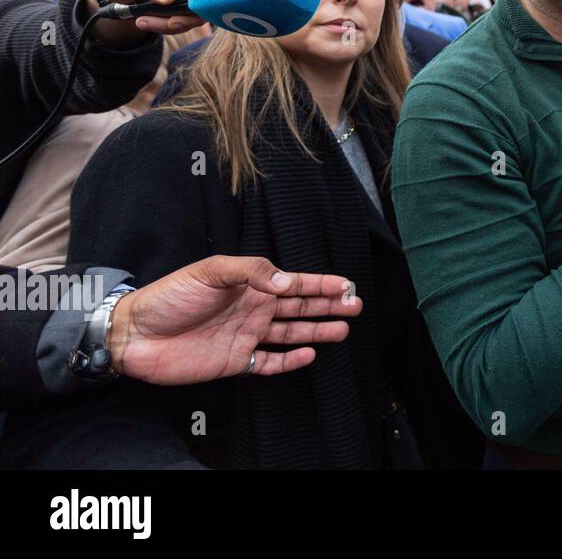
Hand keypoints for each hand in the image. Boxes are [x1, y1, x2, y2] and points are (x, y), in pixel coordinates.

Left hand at [107, 256, 360, 383]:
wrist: (133, 334)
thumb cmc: (169, 296)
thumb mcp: (210, 272)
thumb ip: (251, 272)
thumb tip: (288, 281)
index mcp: (249, 285)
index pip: (293, 283)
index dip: (321, 284)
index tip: (346, 285)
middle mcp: (252, 309)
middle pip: (299, 307)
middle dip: (328, 306)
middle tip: (355, 306)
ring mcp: (245, 335)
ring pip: (291, 332)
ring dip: (317, 330)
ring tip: (343, 329)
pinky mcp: (235, 361)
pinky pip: (269, 362)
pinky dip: (290, 360)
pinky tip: (308, 354)